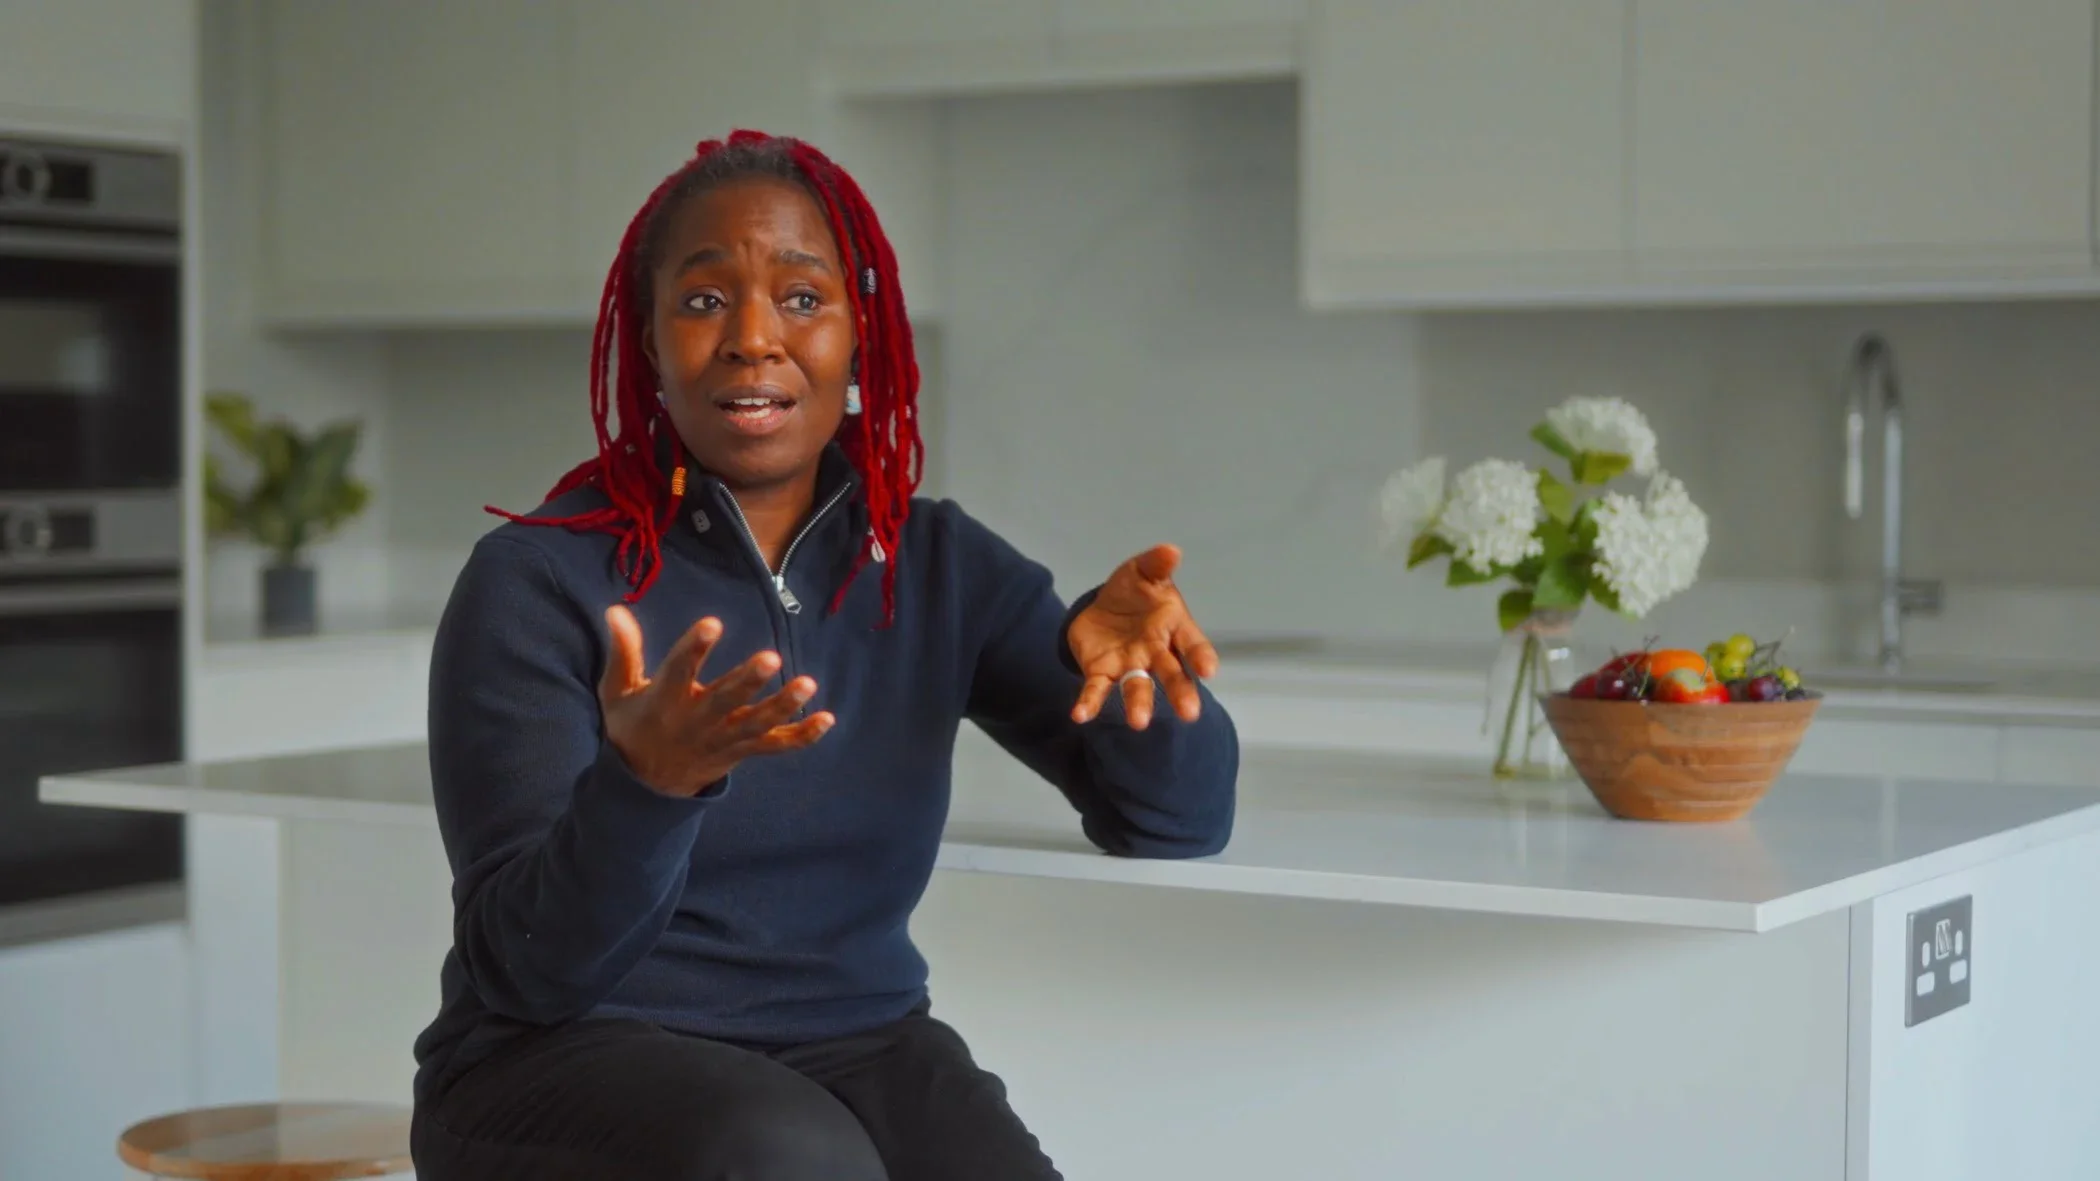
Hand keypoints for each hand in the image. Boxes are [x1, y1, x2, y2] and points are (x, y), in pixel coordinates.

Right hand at [598, 605, 833, 796]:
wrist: (645, 786)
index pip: (679, 671)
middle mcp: (697, 721)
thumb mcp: (618, 691)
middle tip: (771, 658)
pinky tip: (827, 719)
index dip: (694, 647)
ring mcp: (724, 739)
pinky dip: (802, 736)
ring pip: (757, 724)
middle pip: (726, 700)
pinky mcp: (742, 751)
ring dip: (783, 706)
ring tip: (808, 684)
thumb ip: (624, 652)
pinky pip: (776, 746)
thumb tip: (617, 609)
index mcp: (665, 701)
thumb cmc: (632, 727)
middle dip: (748, 680)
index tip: (713, 623)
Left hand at [1066, 544, 1219, 729]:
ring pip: (1137, 687)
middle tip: (1189, 714)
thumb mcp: (1142, 571)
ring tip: (1138, 723)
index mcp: (1173, 628)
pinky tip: (1080, 715)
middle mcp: (1156, 653)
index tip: (1209, 670)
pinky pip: (1097, 689)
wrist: (1102, 606)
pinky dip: (1089, 703)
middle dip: (1180, 692)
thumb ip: (1156, 564)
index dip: (1202, 657)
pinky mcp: (1102, 672)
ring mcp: (1130, 665)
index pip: (1193, 645)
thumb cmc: (1134, 591)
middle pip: (1172, 674)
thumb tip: (1171, 551)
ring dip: (1139, 704)